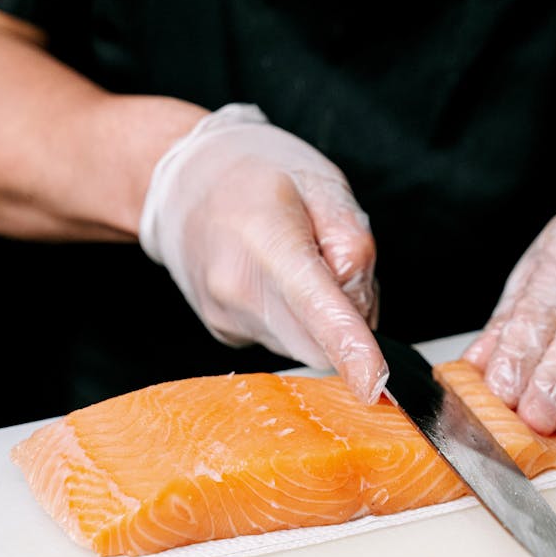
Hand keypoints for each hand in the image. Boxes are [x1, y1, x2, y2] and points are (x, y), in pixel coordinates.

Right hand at [139, 104, 387, 402]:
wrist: (182, 182)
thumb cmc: (256, 173)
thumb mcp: (323, 183)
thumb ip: (353, 241)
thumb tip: (357, 308)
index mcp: (266, 239)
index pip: (315, 306)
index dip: (350, 347)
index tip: (373, 382)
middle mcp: (237, 288)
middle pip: (320, 343)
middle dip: (347, 321)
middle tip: (331, 263)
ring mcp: (225, 317)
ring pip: (305, 345)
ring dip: (320, 318)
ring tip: (298, 263)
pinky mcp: (225, 333)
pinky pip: (285, 340)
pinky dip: (297, 320)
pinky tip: (277, 280)